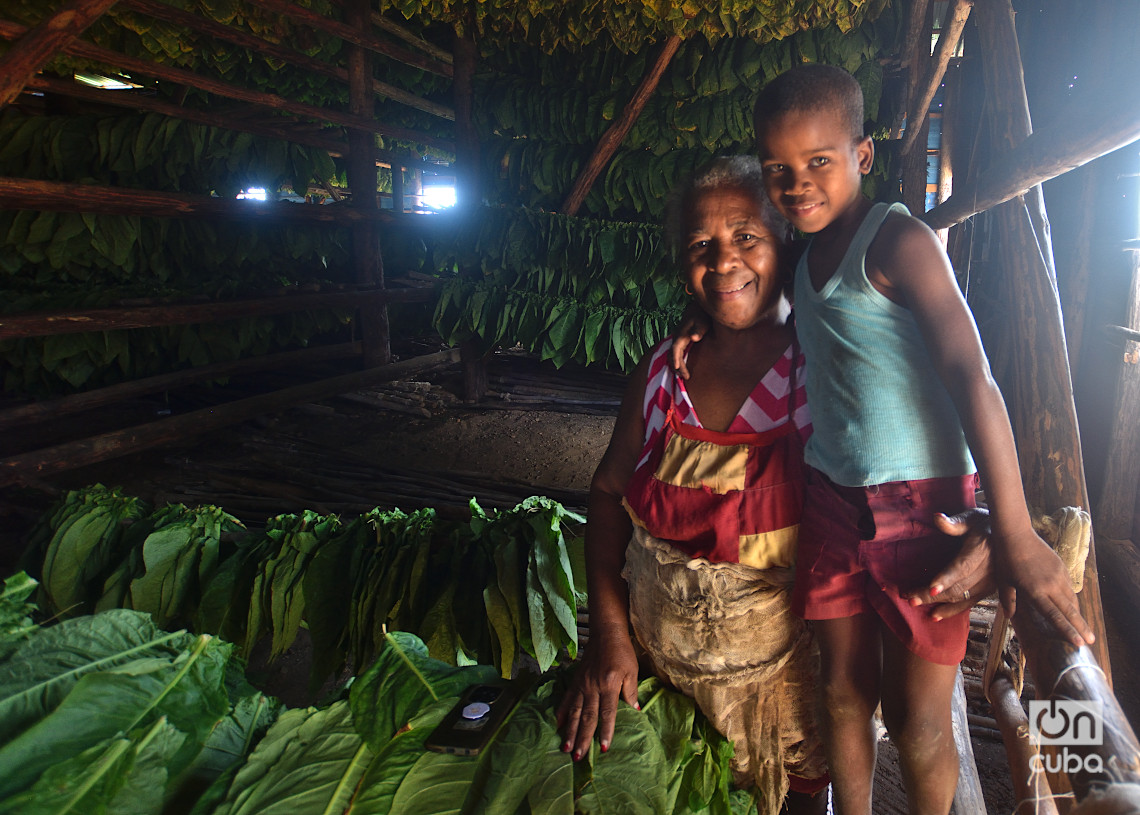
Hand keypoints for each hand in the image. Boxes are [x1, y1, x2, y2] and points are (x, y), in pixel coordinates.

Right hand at [555, 633, 639, 758]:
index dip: (605, 731)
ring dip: (570, 731)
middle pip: (588, 717)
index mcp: (609, 684)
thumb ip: (631, 691)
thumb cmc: (622, 652)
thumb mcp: (632, 671)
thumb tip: (634, 710)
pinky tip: (557, 725)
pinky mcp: (575, 681)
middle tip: (578, 756)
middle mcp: (593, 686)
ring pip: (575, 712)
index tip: (603, 748)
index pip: (607, 712)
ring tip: (566, 747)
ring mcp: (582, 684)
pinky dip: (562, 713)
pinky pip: (567, 699)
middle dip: (583, 738)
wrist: (605, 633)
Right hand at [669, 302, 709, 379]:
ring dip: (676, 366)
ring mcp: (677, 341)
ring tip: (685, 376)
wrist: (697, 308)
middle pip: (672, 355)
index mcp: (680, 335)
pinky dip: (678, 362)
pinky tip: (683, 368)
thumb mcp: (702, 321)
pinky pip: (676, 354)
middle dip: (677, 367)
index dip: (676, 359)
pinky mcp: (680, 342)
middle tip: (686, 377)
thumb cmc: (701, 315)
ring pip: (673, 356)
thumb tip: (694, 337)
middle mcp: (676, 339)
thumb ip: (698, 329)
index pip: (675, 349)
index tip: (677, 368)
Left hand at [905, 509, 995, 619]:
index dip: (946, 578)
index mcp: (982, 549)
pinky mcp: (990, 590)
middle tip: (910, 597)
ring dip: (938, 603)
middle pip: (958, 586)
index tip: (931, 588)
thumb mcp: (971, 517)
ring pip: (962, 597)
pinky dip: (952, 610)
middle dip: (933, 594)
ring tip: (915, 603)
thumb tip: (937, 518)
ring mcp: (990, 582)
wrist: (1010, 535)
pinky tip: (935, 615)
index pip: (962, 566)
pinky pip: (970, 603)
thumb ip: (954, 522)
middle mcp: (989, 569)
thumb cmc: (984, 522)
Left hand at [999, 526, 1094, 647]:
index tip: (1078, 642)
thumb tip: (1010, 617)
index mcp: (1035, 591)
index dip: (1067, 630)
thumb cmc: (1006, 559)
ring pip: (1071, 599)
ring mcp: (1058, 575)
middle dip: (1081, 627)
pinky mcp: (1062, 567)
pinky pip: (1069, 587)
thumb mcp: (1003, 582)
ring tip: (1083, 627)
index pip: (1055, 616)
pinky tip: (1073, 607)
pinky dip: (1072, 599)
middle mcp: (1050, 585)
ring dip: (1077, 614)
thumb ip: (1008, 600)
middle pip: (1069, 611)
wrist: (1017, 535)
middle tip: (1090, 641)